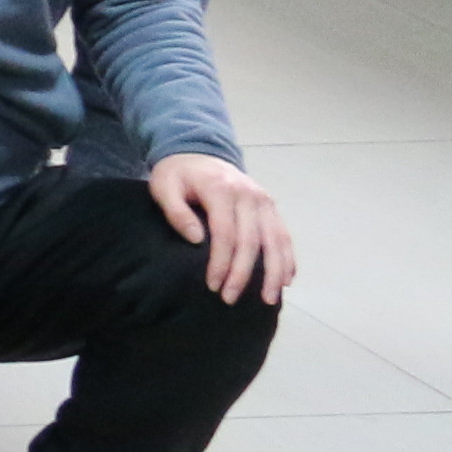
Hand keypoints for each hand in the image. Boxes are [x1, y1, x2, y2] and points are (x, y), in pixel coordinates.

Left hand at [148, 153, 296, 302]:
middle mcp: (249, 195)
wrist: (199, 152)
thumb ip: (175, 211)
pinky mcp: (272, 206)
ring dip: (274, 273)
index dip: (221, 262)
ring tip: (268, 299)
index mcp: (221, 189)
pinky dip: (287, 259)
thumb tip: (197, 240)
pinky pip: (284, 235)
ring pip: (276, 241)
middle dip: (242, 274)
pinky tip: (286, 280)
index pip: (226, 233)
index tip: (213, 285)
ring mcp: (264, 200)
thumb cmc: (178, 175)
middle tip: (230, 299)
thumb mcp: (164, 186)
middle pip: (251, 241)